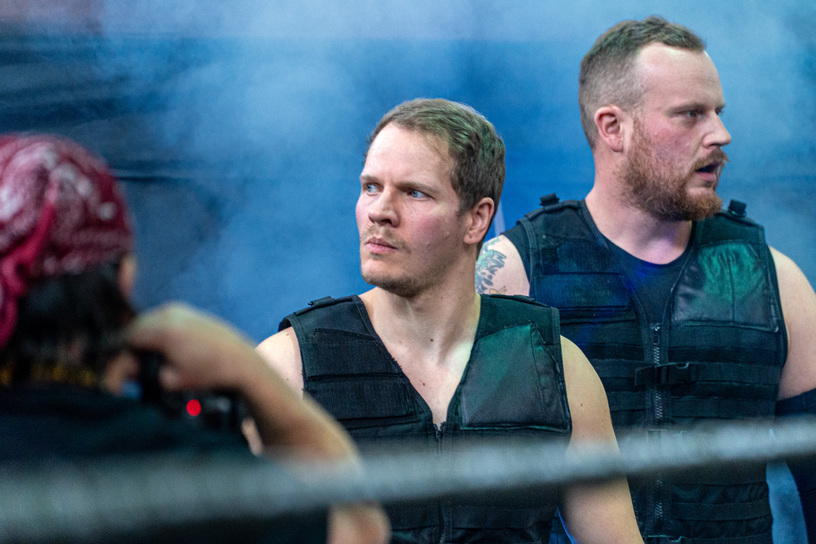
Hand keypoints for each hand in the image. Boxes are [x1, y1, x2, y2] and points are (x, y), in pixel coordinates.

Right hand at [126, 302, 259, 392]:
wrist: (240, 361)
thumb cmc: (208, 372)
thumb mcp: (171, 381)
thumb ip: (144, 374)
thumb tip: (127, 369)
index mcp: (163, 330)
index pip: (127, 337)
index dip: (120, 354)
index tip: (121, 366)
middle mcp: (169, 314)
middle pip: (135, 325)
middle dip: (130, 343)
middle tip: (132, 361)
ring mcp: (180, 309)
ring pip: (148, 319)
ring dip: (143, 335)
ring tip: (147, 355)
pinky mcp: (189, 311)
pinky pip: (162, 317)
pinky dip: (156, 329)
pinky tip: (162, 345)